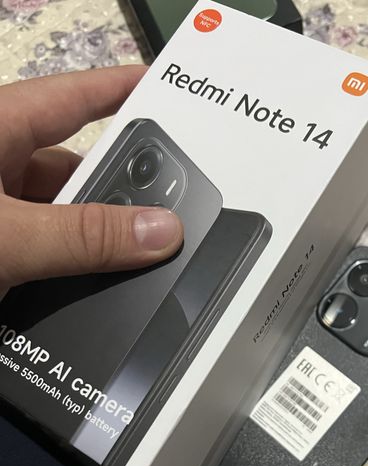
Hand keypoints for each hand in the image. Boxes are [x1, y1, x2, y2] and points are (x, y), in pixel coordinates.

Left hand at [0, 66, 182, 294]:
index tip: (167, 91)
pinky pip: (41, 251)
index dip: (121, 90)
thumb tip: (157, 232)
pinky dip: (66, 268)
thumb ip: (82, 236)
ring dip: (90, 243)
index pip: (72, 97)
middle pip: (74, 169)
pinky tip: (86, 288)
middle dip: (116, 193)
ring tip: (124, 267)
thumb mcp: (8, 235)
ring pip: (59, 218)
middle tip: (161, 217)